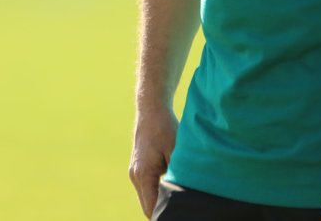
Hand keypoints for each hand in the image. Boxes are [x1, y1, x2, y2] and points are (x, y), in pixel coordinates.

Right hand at [129, 103, 177, 217]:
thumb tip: (187, 195)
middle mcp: (135, 176)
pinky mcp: (137, 168)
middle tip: (181, 213)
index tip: (178, 216)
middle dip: (162, 213)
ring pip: (146, 199)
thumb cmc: (165, 128)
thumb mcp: (176, 152)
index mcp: (144, 175)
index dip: (164, 216)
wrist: (151, 110)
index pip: (152, 208)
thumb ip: (178, 176)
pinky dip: (156, 194)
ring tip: (178, 205)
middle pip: (148, 207)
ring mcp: (134, 173)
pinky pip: (146, 189)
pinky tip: (171, 192)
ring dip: (159, 204)